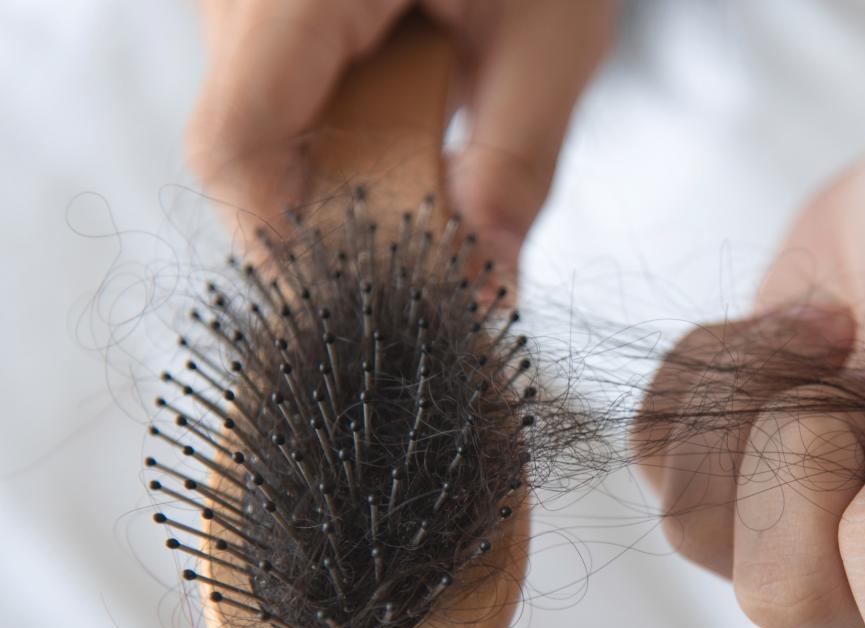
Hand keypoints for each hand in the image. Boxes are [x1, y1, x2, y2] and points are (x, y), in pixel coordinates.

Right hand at [187, 0, 614, 267]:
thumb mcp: (554, 36)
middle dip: (334, 223)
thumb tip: (484, 286)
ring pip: (255, 140)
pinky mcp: (260, 24)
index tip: (373, 289)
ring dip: (342, 186)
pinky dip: (340, 152)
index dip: (290, 240)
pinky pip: (274, 112)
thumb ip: (518, 161)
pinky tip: (404, 142)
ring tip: (430, 175)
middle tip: (429, 248)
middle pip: (242, 156)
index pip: (236, 143)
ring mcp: (242, 8)